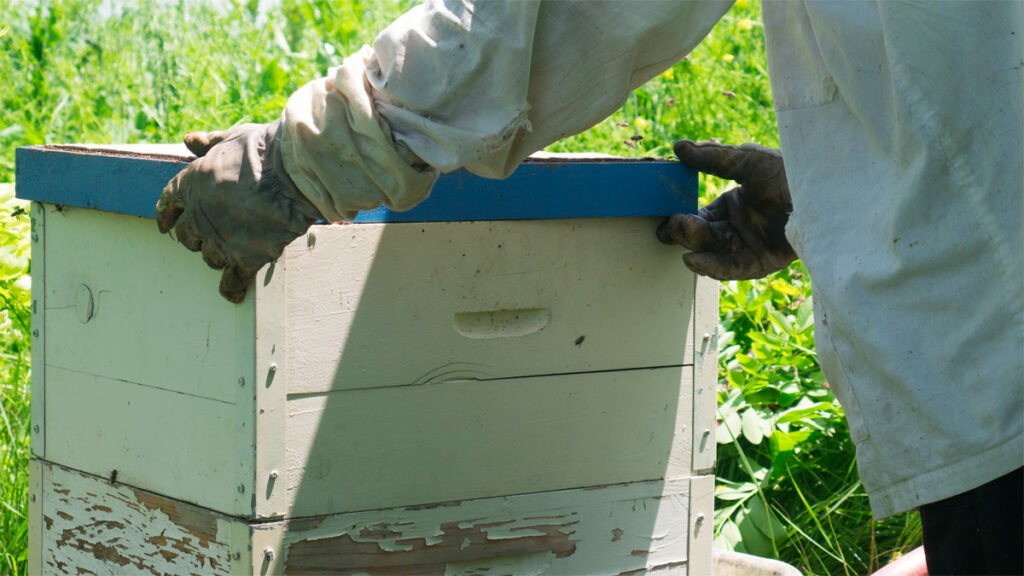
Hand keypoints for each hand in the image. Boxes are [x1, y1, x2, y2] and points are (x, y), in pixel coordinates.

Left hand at [156, 120, 322, 302]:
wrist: (291, 175)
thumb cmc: (263, 150)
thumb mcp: (231, 138)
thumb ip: (209, 143)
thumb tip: (189, 140)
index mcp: (190, 185)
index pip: (168, 204)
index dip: (167, 215)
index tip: (166, 224)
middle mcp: (200, 216)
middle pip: (187, 236)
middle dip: (194, 236)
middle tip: (207, 236)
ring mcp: (222, 240)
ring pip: (209, 258)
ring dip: (217, 256)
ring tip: (229, 253)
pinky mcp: (245, 258)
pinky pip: (233, 280)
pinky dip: (232, 287)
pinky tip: (233, 293)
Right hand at [657, 140, 796, 279]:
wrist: (826, 188)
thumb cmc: (789, 170)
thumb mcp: (747, 160)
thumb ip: (712, 158)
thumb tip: (678, 147)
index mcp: (734, 205)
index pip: (700, 218)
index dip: (681, 221)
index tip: (663, 220)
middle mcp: (741, 228)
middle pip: (705, 238)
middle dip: (686, 234)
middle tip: (671, 228)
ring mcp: (752, 246)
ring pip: (715, 255)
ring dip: (697, 251)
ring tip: (682, 244)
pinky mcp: (765, 262)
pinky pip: (734, 268)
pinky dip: (713, 267)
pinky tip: (694, 260)